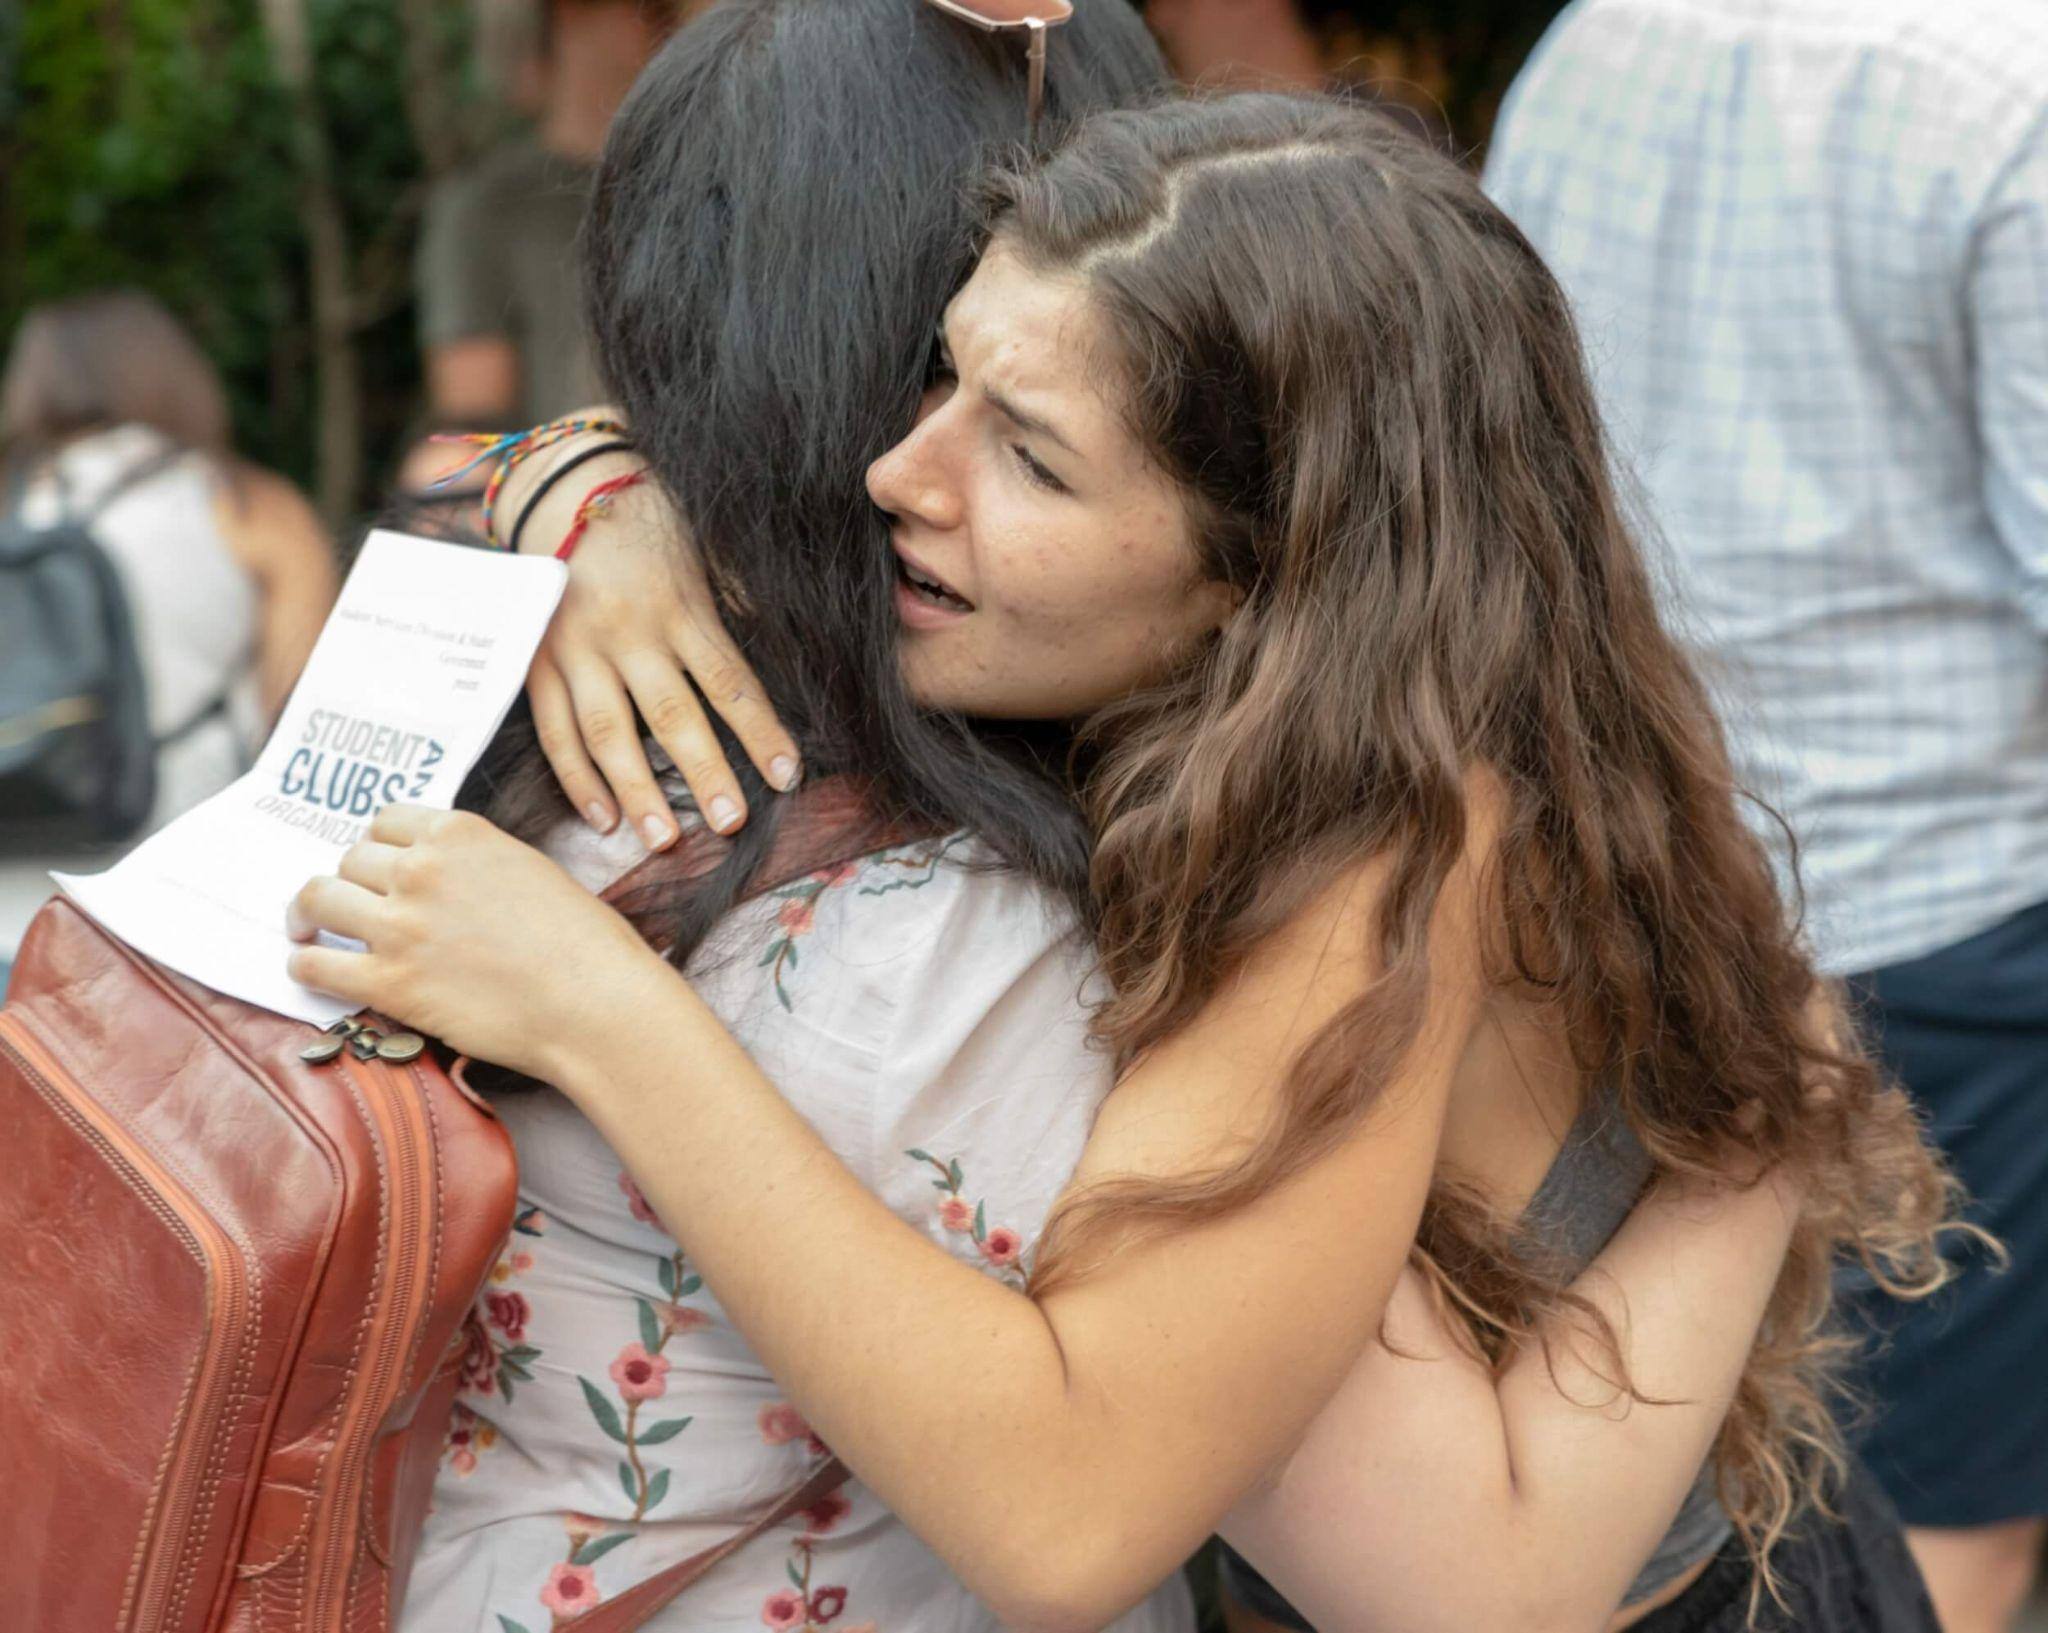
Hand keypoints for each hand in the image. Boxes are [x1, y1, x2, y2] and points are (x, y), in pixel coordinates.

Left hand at [285, 804, 667, 1080]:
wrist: (595, 1004)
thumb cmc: (584, 944)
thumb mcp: (531, 871)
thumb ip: (475, 864)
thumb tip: (444, 881)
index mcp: (460, 833)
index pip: (385, 821)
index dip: (376, 845)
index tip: (376, 866)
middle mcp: (422, 870)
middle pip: (349, 860)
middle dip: (349, 882)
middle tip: (351, 905)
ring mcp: (400, 926)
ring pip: (317, 899)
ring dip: (308, 913)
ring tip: (306, 928)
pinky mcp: (390, 983)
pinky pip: (314, 964)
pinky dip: (304, 965)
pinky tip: (311, 968)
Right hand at [511, 436, 799, 845]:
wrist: (561, 483)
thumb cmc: (650, 523)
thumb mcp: (704, 554)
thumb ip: (735, 609)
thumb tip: (794, 654)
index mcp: (680, 606)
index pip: (730, 681)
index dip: (761, 731)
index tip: (788, 776)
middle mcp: (629, 631)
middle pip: (672, 714)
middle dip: (704, 773)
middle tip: (730, 823)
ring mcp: (577, 648)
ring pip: (607, 730)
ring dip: (637, 790)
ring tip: (663, 839)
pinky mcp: (538, 660)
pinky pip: (554, 728)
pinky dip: (577, 777)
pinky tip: (604, 817)